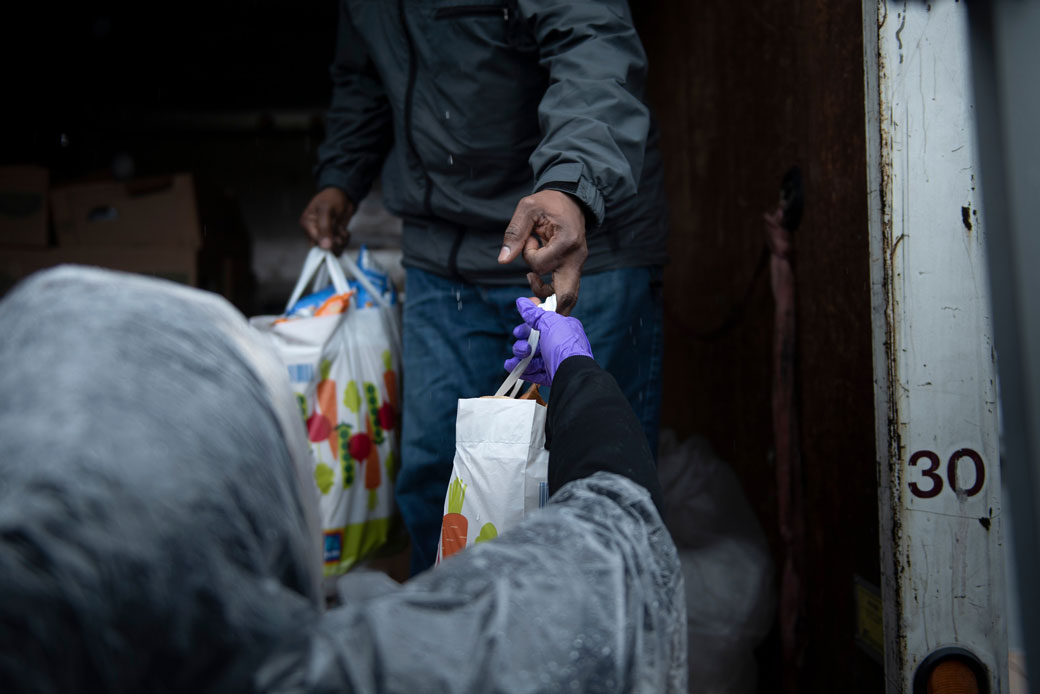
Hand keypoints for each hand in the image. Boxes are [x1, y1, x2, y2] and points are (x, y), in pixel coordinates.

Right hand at [299, 187, 354, 254]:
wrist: (343, 194)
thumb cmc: (331, 197)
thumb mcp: (326, 210)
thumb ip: (325, 228)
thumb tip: (325, 246)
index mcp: (307, 224)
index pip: (313, 243)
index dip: (325, 245)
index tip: (334, 239)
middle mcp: (314, 232)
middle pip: (323, 249)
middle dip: (334, 244)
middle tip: (339, 234)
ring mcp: (325, 235)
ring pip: (333, 248)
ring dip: (341, 241)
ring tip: (342, 231)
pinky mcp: (334, 235)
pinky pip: (340, 244)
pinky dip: (345, 239)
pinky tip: (344, 231)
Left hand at [498, 190, 587, 315]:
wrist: (571, 199)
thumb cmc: (548, 202)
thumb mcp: (528, 209)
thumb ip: (515, 233)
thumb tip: (503, 260)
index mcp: (567, 242)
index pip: (541, 265)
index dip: (528, 256)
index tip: (530, 240)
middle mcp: (576, 257)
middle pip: (567, 295)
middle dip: (551, 309)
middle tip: (533, 313)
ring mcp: (578, 264)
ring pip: (567, 295)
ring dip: (545, 293)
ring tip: (531, 278)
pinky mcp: (575, 267)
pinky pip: (566, 287)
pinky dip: (552, 290)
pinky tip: (539, 282)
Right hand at [504, 297, 592, 385]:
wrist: (572, 373)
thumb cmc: (564, 345)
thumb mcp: (549, 323)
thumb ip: (534, 313)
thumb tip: (521, 302)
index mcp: (563, 329)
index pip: (541, 325)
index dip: (527, 328)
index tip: (519, 331)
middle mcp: (559, 345)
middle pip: (534, 342)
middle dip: (523, 344)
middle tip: (524, 347)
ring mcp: (555, 361)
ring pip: (531, 358)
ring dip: (520, 357)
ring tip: (516, 360)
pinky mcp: (551, 375)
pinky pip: (533, 372)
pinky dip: (521, 369)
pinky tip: (512, 367)